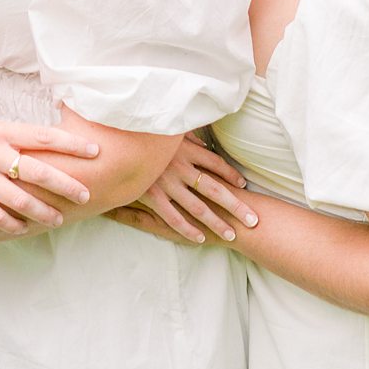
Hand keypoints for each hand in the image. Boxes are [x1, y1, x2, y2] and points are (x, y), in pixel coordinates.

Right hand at [0, 116, 98, 231]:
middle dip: (66, 185)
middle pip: (39, 171)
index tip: (95, 151)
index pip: (44, 136)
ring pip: (20, 199)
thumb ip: (8, 137)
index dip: (72, 144)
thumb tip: (37, 142)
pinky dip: (12, 224)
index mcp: (0, 131)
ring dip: (43, 212)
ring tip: (58, 219)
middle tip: (86, 195)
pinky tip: (23, 229)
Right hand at [121, 138, 255, 244]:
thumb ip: (184, 136)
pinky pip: (173, 216)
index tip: (243, 185)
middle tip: (253, 220)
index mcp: (185, 149)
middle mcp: (180, 167)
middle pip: (214, 189)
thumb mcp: (166, 131)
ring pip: (197, 207)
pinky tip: (200, 237)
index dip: (230, 175)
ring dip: (216, 222)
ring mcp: (166, 183)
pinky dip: (187, 228)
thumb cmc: (141, 134)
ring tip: (231, 233)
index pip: (215, 163)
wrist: (114, 141)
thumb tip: (201, 141)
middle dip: (235, 206)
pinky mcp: (151, 196)